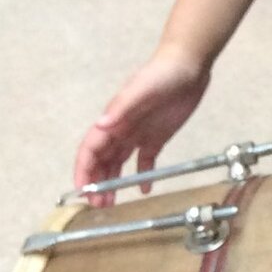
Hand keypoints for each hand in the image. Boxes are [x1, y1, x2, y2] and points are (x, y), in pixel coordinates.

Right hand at [72, 48, 210, 206]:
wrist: (189, 65)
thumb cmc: (163, 74)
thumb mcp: (142, 89)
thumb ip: (122, 107)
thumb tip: (101, 125)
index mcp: (114, 119)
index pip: (91, 149)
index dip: (83, 170)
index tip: (82, 191)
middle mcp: (121, 129)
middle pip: (102, 160)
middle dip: (96, 182)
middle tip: (99, 206)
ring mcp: (138, 133)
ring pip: (119, 163)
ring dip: (113, 182)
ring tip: (111, 203)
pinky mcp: (157, 137)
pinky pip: (145, 160)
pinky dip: (142, 176)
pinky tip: (143, 190)